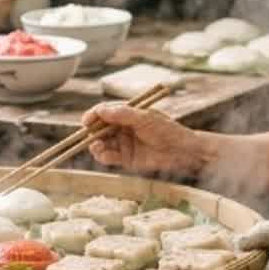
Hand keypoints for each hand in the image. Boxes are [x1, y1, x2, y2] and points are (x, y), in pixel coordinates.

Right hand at [83, 102, 202, 175]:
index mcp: (126, 114)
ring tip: (97, 146)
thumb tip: (101, 110)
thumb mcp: (145, 118)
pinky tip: (103, 154)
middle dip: (91, 132)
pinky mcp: (125, 159)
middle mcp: (121, 128)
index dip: (93, 115)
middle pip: (99, 128)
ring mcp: (122, 143)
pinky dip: (103, 156)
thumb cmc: (166, 129)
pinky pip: (108, 157)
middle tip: (89, 135)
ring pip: (101, 143)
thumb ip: (123, 114)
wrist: (181, 151)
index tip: (87, 120)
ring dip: (95, 145)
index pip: (104, 112)